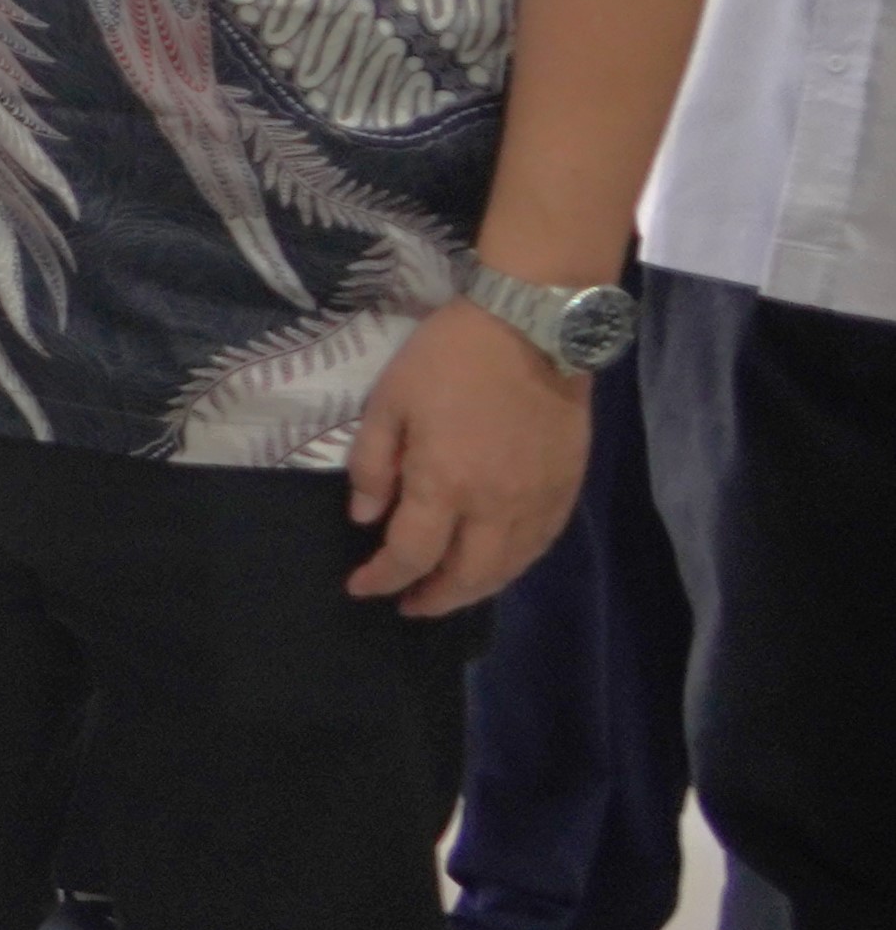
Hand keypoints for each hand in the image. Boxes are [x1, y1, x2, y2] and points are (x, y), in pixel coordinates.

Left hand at [343, 299, 591, 614]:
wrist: (534, 326)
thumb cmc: (450, 358)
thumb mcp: (389, 402)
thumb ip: (373, 465)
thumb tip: (365, 518)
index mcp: (445, 484)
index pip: (410, 555)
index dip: (382, 579)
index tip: (360, 587)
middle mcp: (496, 506)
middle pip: (466, 577)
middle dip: (433, 599)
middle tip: (407, 604)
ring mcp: (538, 501)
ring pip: (508, 569)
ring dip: (474, 590)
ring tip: (446, 592)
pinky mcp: (569, 489)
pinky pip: (539, 547)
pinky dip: (512, 566)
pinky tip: (493, 563)